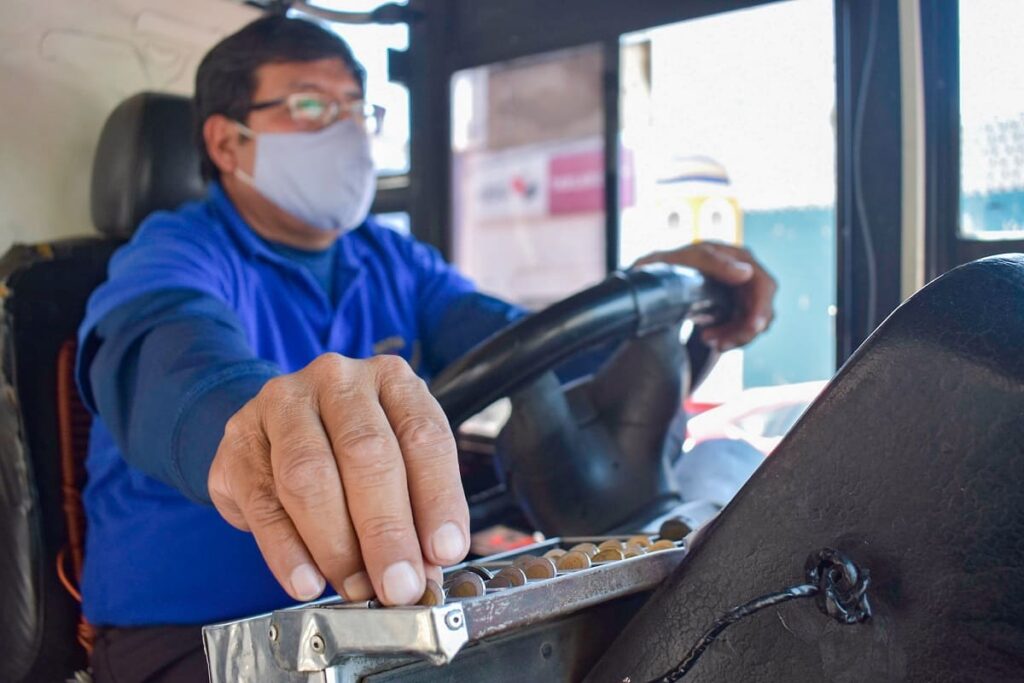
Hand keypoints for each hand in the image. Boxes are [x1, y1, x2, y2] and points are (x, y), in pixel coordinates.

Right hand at [208, 353, 468, 604]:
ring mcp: (282, 405)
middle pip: (366, 453)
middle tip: (399, 585)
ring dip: (336, 544)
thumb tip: (425, 570)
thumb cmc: (349, 447)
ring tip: (356, 586)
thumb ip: (413, 509)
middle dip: (386, 530)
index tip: (444, 551)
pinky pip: (264, 502)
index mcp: (391, 379)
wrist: (277, 428)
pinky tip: (306, 581)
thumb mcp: (396, 461)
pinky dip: (287, 550)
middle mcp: (337, 381)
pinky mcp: (239, 442)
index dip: (438, 498)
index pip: (423, 436)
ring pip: (309, 475)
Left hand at [635, 242, 776, 350]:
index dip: (762, 308)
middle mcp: (745, 274)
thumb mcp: (685, 260)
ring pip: (755, 323)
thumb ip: (713, 262)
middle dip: (744, 331)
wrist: (655, 280)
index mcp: (737, 257)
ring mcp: (742, 293)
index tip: (753, 327)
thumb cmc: (669, 266)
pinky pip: (743, 329)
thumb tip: (747, 272)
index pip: (763, 284)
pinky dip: (729, 338)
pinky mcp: (735, 308)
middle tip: (720, 344)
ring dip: (735, 337)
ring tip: (706, 339)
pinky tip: (707, 338)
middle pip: (763, 309)